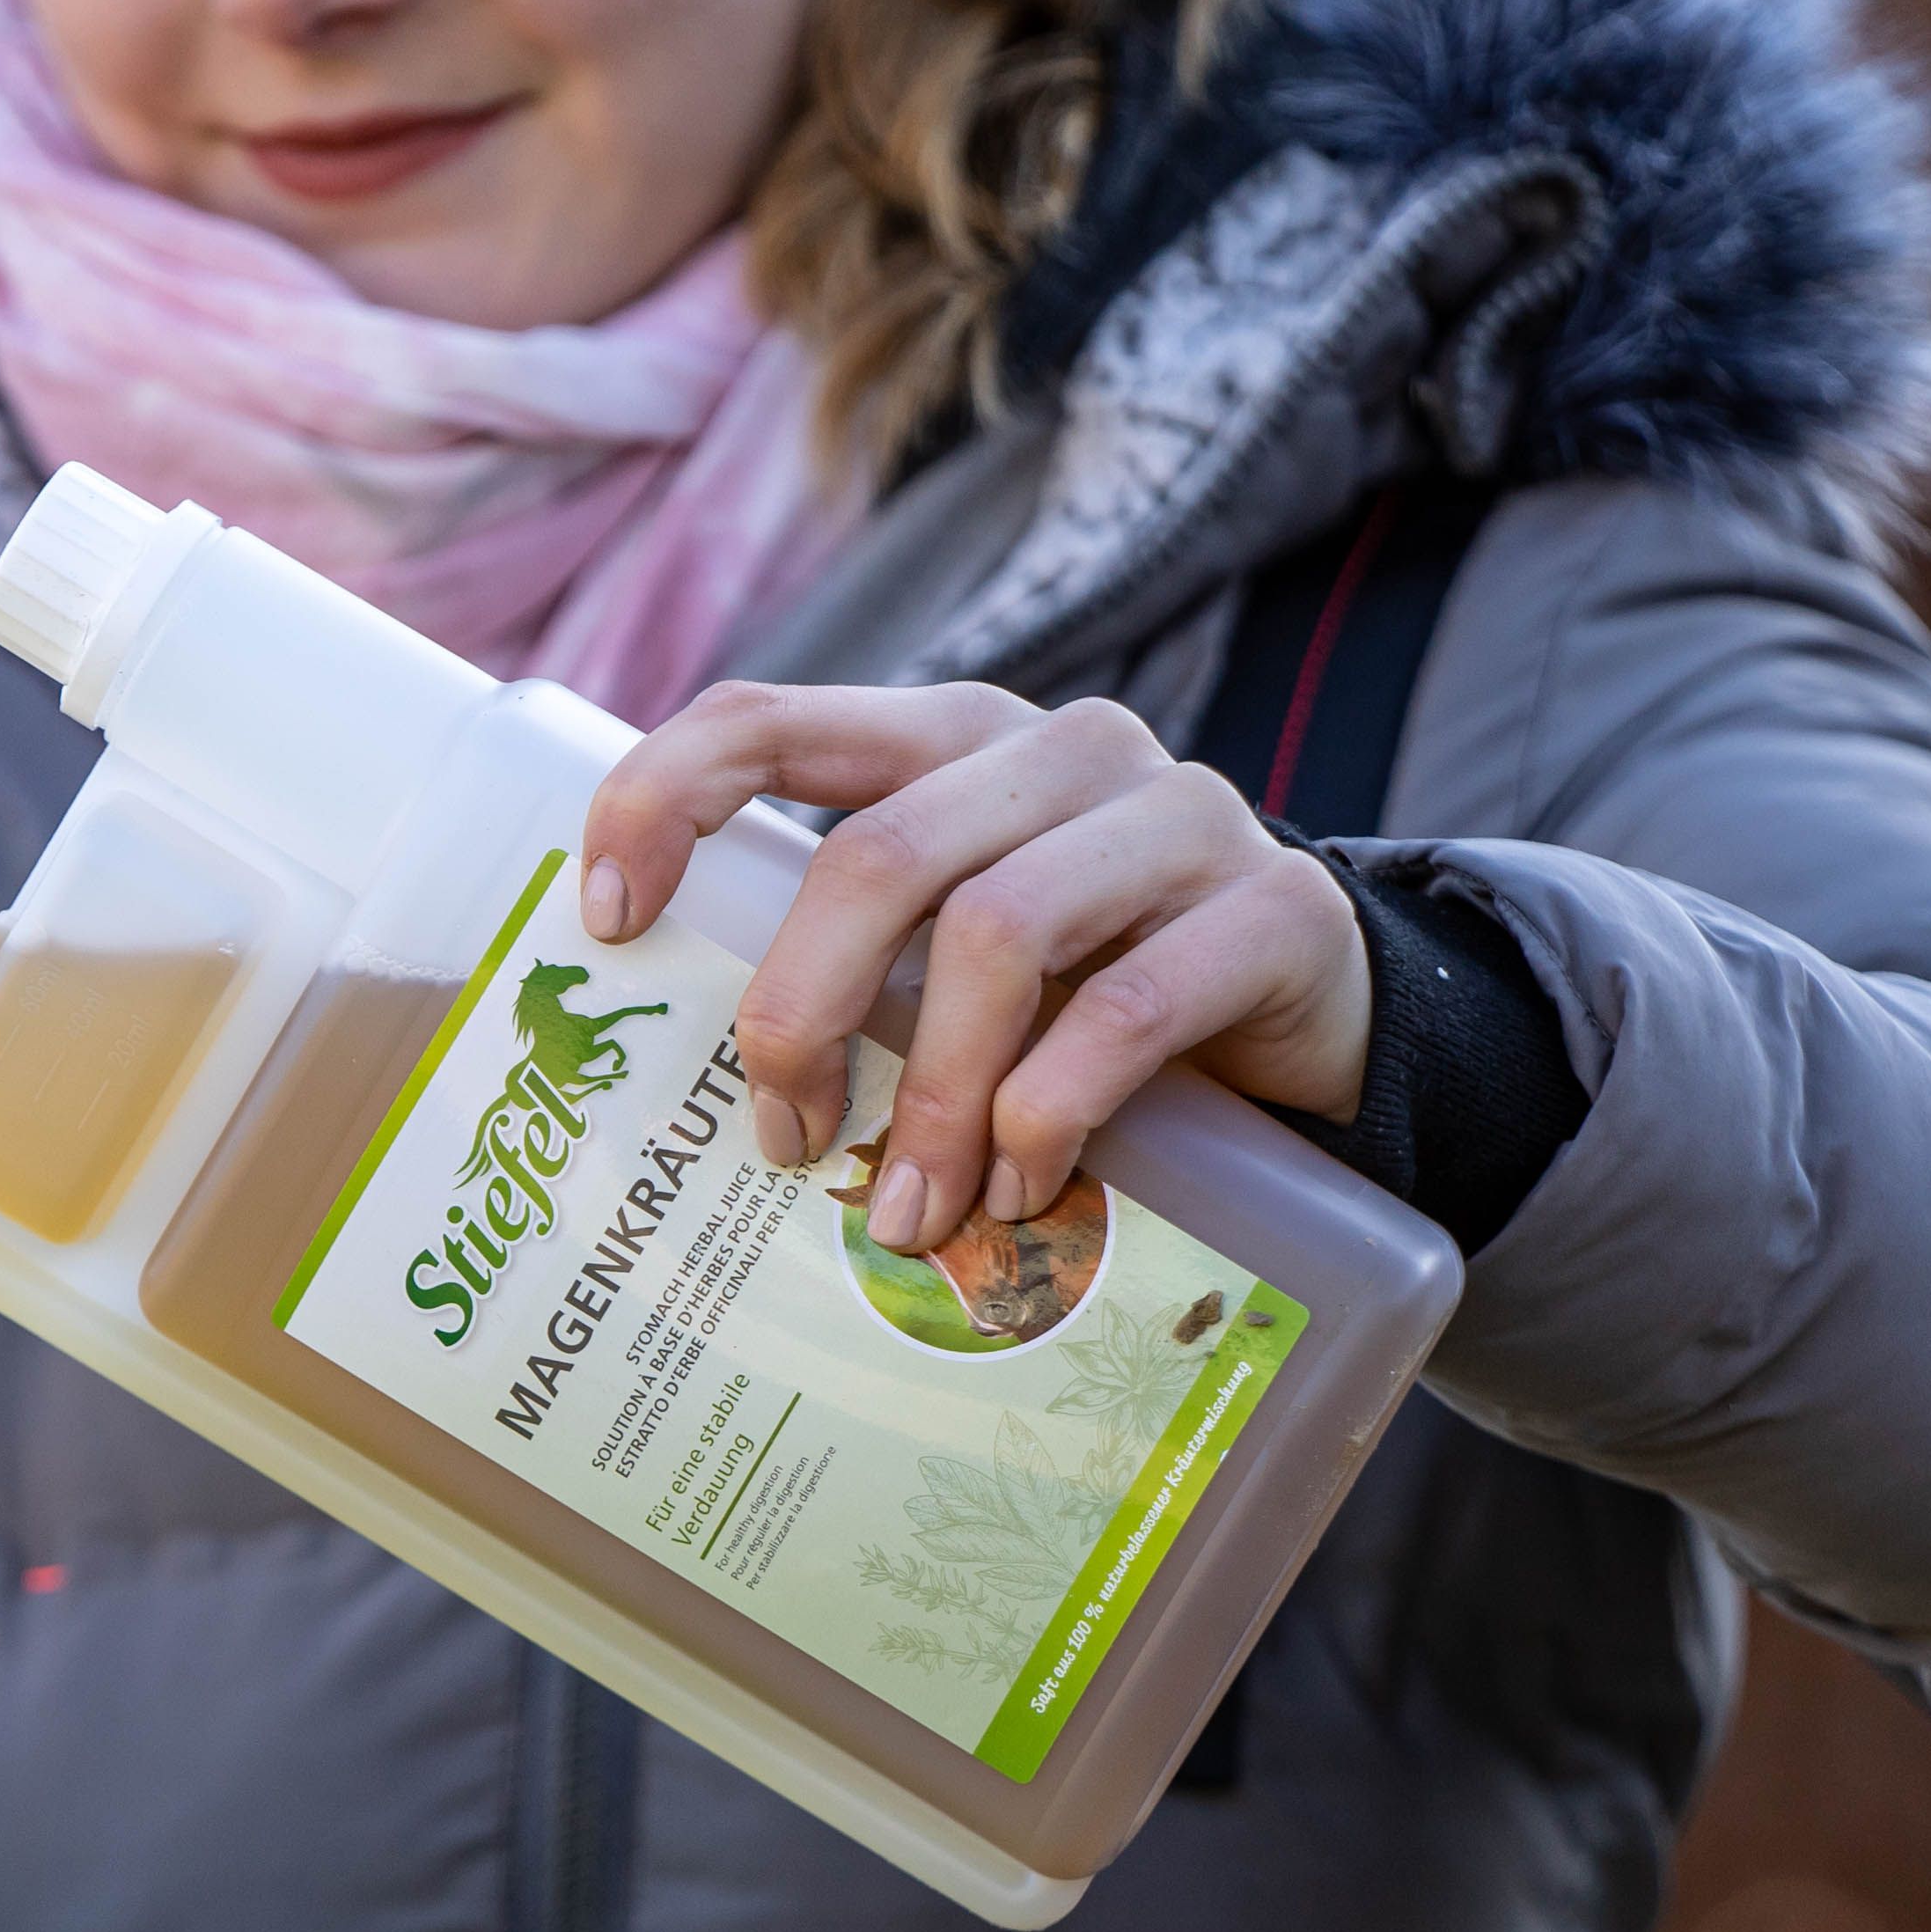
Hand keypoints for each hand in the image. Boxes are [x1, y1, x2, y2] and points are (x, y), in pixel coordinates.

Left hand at [579, 684, 1369, 1249]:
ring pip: (998, 933)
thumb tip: (705, 1094)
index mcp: (954, 739)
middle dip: (805, 1009)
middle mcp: (1060, 749)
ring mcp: (1179, 814)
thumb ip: (862, 965)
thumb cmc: (1098, 995)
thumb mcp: (965, 959)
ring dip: (933, 1095)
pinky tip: (1017, 1189)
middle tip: (784, 1139)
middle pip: (880, 851)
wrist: (1324, 1023)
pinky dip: (1049, 1113)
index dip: (668, 795)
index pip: (772, 717)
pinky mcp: (1275, 908)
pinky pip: (1127, 1009)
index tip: (606, 917)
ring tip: (912, 1214)